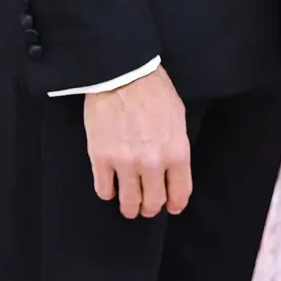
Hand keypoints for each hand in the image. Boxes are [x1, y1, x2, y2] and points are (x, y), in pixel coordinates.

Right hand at [84, 65, 191, 219]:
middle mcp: (152, 163)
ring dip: (130, 207)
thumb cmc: (153, 90)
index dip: (175, 204)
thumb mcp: (177, 116)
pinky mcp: (101, 158)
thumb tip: (174, 170)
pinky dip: (108, 192)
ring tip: (129, 205)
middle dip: (151, 207)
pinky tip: (111, 186)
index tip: (171, 206)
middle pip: (153, 203)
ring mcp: (125, 163)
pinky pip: (104, 191)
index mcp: (175, 151)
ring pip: (128, 203)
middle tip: (148, 206)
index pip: (179, 193)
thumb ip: (176, 147)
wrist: (123, 73)